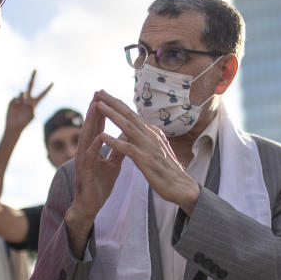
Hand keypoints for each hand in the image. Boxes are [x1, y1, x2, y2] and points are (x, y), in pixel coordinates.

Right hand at [5, 69, 52, 133]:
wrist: (14, 126)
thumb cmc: (24, 123)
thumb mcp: (31, 116)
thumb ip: (32, 108)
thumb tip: (28, 100)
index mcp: (34, 103)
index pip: (42, 94)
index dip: (47, 89)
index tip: (53, 83)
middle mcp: (28, 99)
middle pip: (30, 86)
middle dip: (32, 77)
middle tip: (35, 69)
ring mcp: (20, 99)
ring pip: (22, 92)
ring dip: (22, 97)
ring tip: (22, 104)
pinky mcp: (13, 101)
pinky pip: (16, 98)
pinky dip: (16, 101)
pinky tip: (16, 106)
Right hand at [64, 92, 125, 254]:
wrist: (90, 206)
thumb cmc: (100, 184)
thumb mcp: (114, 163)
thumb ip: (118, 148)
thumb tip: (126, 133)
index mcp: (93, 149)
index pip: (97, 126)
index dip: (102, 110)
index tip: (106, 94)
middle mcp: (85, 151)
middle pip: (90, 127)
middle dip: (94, 109)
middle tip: (98, 92)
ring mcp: (83, 161)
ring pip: (86, 138)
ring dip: (91, 122)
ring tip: (96, 107)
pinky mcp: (84, 173)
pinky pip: (88, 158)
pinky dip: (94, 146)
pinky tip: (99, 137)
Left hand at [93, 90, 199, 213]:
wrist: (183, 188)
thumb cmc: (169, 171)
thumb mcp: (158, 150)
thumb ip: (150, 138)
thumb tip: (143, 128)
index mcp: (152, 134)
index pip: (132, 115)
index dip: (118, 104)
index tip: (105, 95)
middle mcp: (151, 136)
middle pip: (129, 115)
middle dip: (112, 102)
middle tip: (98, 91)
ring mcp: (149, 147)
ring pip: (127, 127)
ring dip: (112, 115)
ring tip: (98, 106)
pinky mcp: (146, 161)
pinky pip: (127, 149)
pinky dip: (114, 141)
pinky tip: (102, 136)